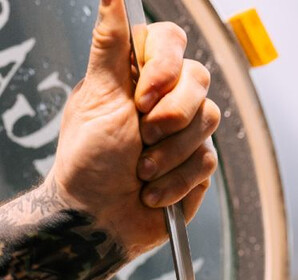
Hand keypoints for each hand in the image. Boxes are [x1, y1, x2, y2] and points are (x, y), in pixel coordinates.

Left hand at [49, 0, 219, 259]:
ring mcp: (185, 133)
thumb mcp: (97, 96)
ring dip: (170, 153)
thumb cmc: (89, 161)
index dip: (164, 68)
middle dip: (172, 115)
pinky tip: (152, 193)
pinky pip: (206, 162)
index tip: (141, 100)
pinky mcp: (197, 167)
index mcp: (139, 75)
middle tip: (142, 137)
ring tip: (141, 171)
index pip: (171, 41)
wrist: (99, 219)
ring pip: (208, 122)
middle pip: (199, 80)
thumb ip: (110, 45)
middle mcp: (165, 99)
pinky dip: (176, 180)